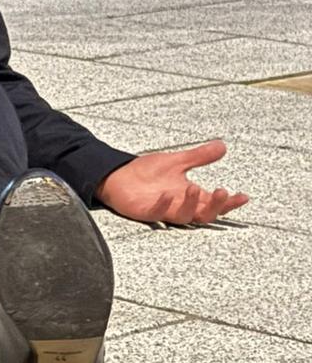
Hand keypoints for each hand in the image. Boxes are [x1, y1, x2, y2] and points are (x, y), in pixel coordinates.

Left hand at [97, 140, 247, 225]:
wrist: (118, 176)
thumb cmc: (146, 174)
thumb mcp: (177, 161)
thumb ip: (199, 156)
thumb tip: (222, 146)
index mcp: (189, 195)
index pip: (214, 202)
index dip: (230, 202)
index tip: (243, 196)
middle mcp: (179, 205)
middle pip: (204, 214)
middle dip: (215, 206)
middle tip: (222, 192)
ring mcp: (163, 209)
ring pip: (183, 216)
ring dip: (191, 204)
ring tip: (195, 188)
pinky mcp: (145, 211)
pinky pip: (156, 213)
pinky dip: (162, 205)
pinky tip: (166, 195)